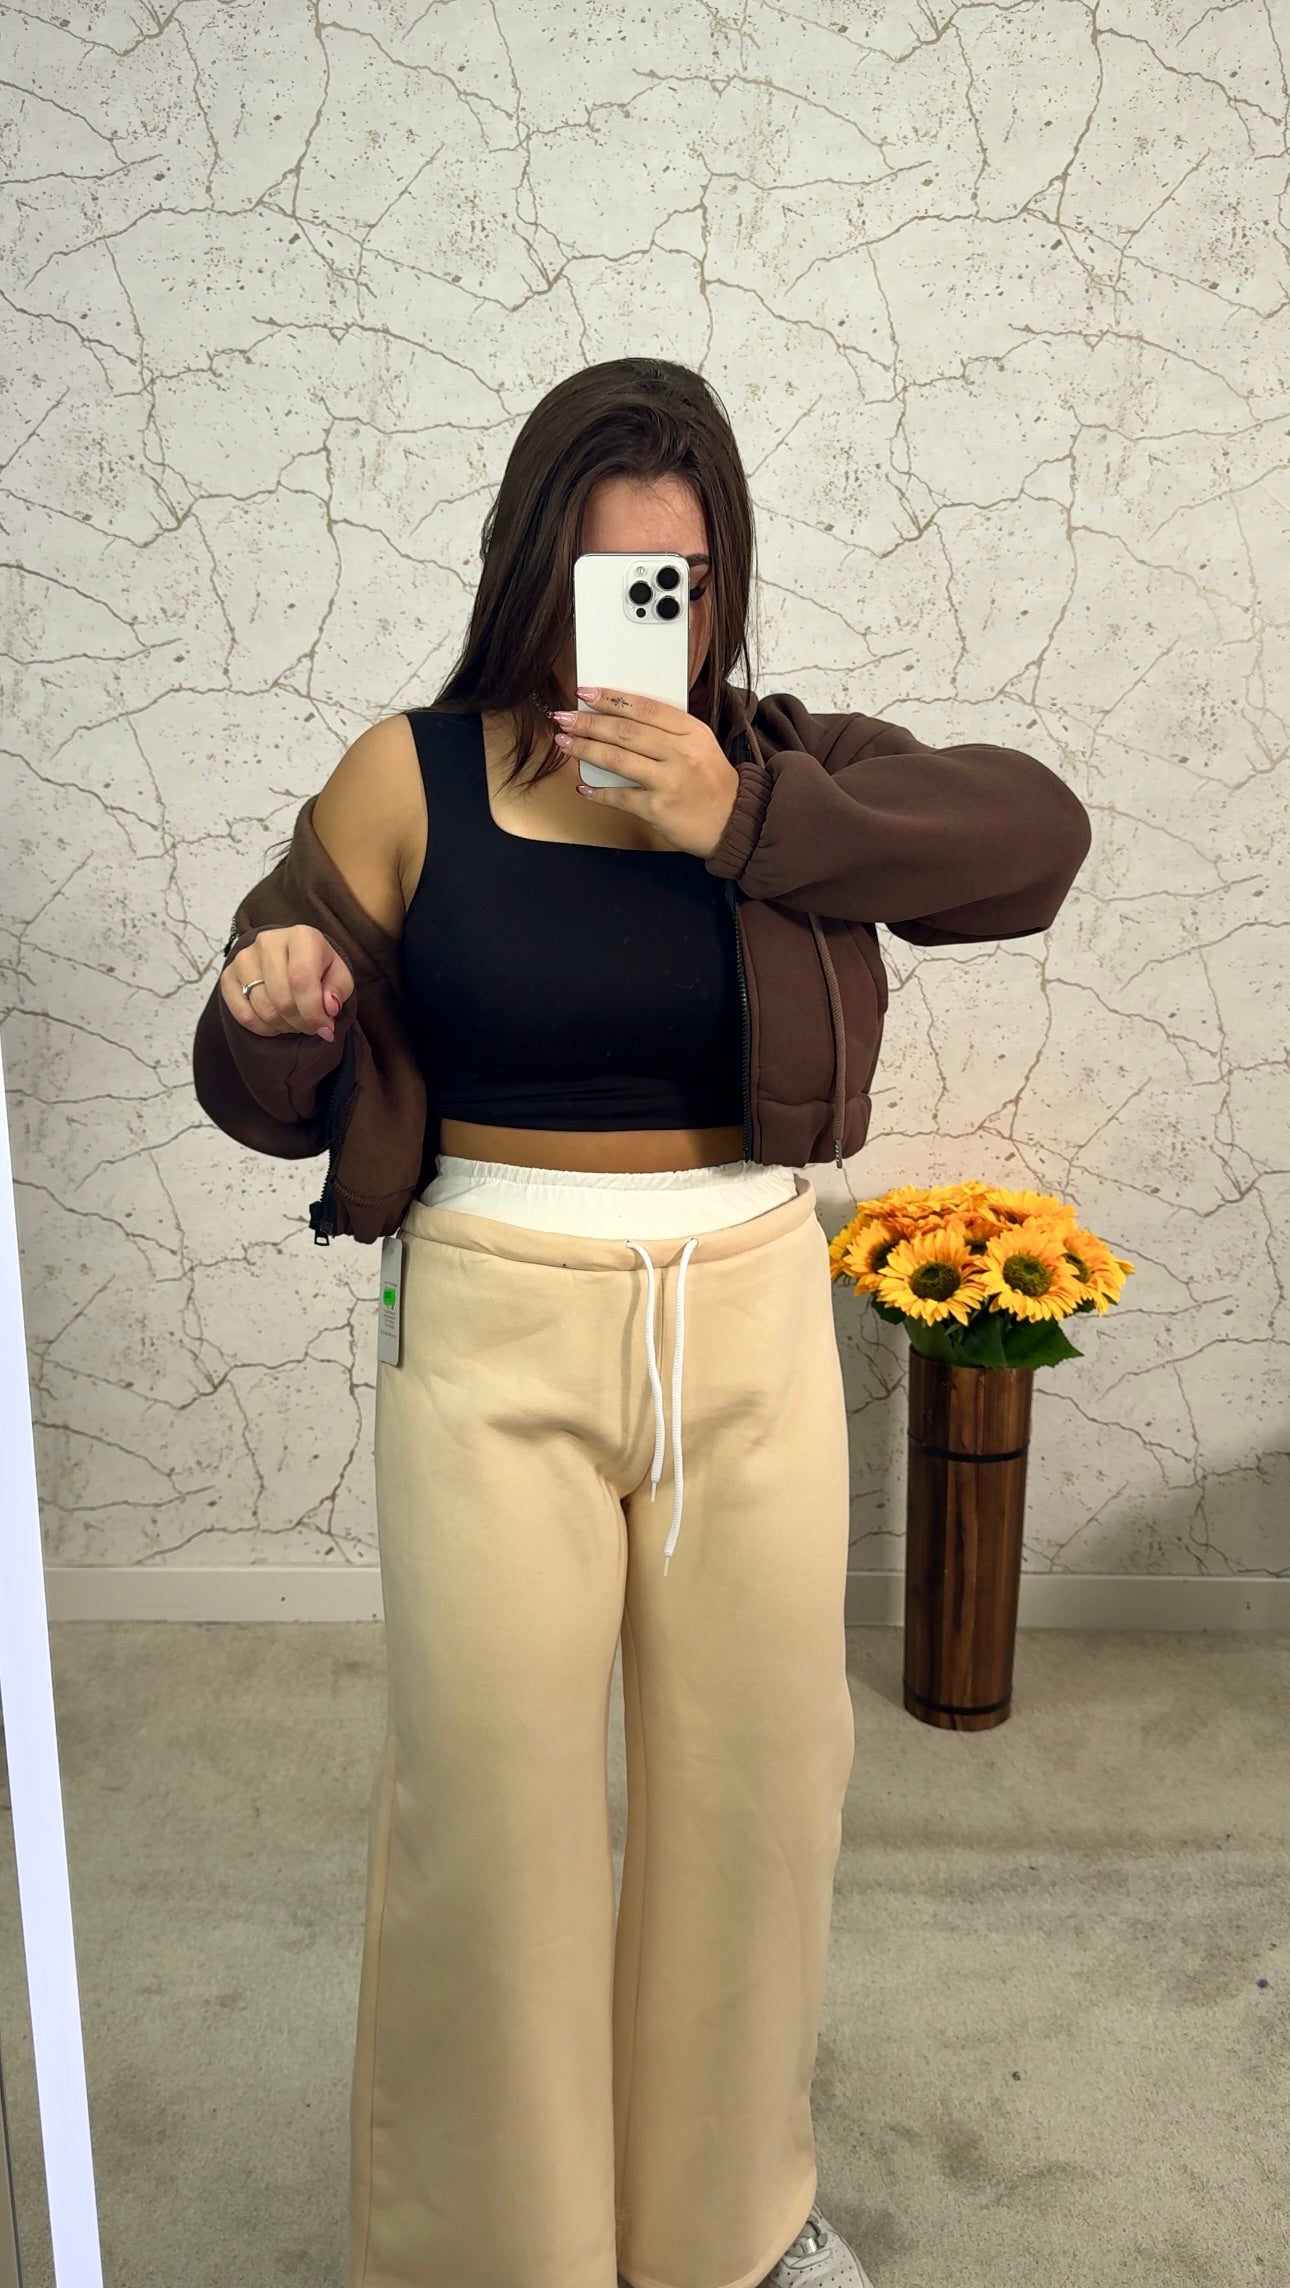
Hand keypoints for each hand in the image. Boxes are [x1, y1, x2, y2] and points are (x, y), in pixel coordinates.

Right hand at [220, 926, 354, 1041]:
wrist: (290, 957)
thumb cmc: (318, 967)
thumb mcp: (339, 975)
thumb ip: (338, 990)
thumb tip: (329, 1007)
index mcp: (301, 936)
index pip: (302, 981)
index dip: (314, 1013)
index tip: (325, 1028)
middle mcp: (268, 942)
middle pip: (283, 1000)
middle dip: (301, 1023)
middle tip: (311, 1026)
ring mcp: (244, 958)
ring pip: (264, 1010)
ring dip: (284, 1026)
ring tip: (295, 1021)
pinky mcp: (228, 975)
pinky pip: (243, 1015)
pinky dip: (263, 1028)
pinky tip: (275, 1023)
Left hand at [549, 687, 740, 858]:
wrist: (735, 822)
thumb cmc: (712, 782)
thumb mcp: (700, 745)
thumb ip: (668, 730)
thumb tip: (621, 717)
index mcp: (691, 731)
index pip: (644, 707)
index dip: (611, 698)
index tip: (585, 692)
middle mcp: (681, 753)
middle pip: (625, 731)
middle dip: (588, 722)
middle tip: (564, 717)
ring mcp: (669, 782)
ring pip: (618, 759)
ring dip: (585, 749)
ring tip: (564, 742)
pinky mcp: (659, 809)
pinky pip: (620, 797)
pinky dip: (599, 793)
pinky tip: (583, 787)